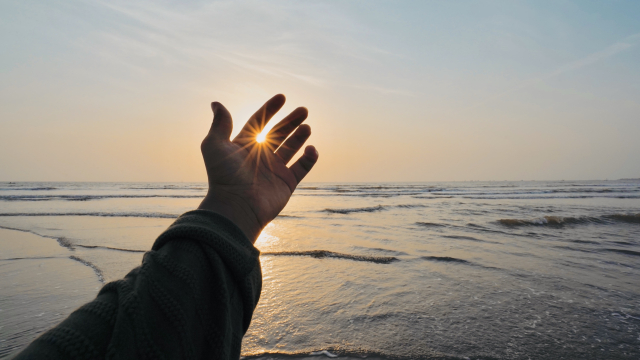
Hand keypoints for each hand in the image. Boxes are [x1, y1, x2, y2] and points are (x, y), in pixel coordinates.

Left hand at [198, 94, 317, 242]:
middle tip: (304, 110)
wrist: (236, 206)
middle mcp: (260, 157)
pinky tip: (311, 149)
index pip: (258, 123)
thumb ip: (220, 123)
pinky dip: (309, 158)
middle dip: (291, 121)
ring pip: (292, 149)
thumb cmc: (223, 176)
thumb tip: (216, 103)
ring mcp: (274, 170)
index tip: (282, 97)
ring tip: (307, 127)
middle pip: (279, 134)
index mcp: (244, 146)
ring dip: (300, 137)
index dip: (270, 109)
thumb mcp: (215, 145)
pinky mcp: (286, 184)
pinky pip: (302, 168)